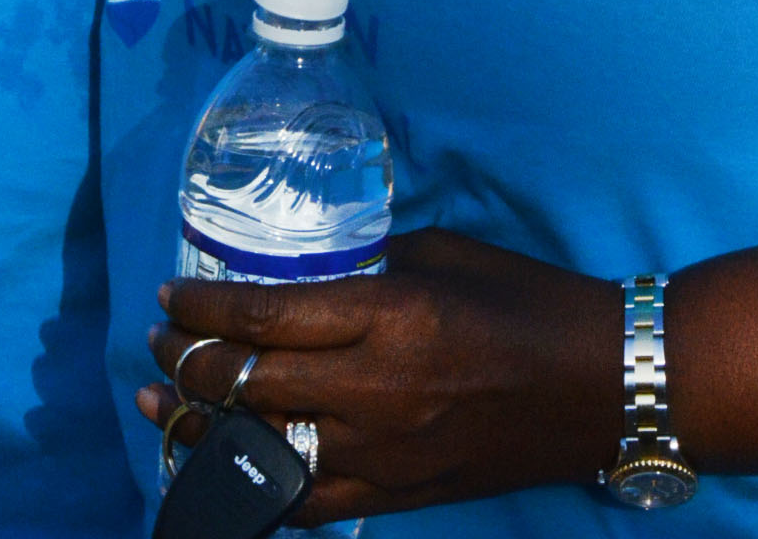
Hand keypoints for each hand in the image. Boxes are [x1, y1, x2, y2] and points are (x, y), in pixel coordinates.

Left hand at [141, 230, 618, 522]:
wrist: (600, 384)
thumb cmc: (524, 300)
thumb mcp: (439, 255)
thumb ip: (367, 270)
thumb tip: (308, 282)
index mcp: (389, 316)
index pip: (266, 316)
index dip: (204, 306)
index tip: (168, 293)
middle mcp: (377, 390)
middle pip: (252, 382)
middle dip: (190, 360)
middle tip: (158, 339)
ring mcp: (387, 454)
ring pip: (267, 446)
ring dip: (202, 425)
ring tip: (159, 401)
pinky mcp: (402, 497)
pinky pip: (312, 503)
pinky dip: (259, 485)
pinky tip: (222, 467)